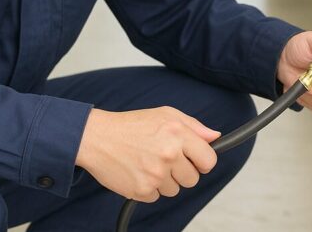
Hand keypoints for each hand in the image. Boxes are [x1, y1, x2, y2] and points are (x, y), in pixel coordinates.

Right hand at [75, 107, 219, 202]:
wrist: (97, 137)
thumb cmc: (131, 125)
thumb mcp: (165, 114)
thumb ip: (193, 126)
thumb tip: (215, 137)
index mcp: (178, 133)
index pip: (209, 160)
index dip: (203, 161)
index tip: (195, 160)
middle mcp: (169, 154)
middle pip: (193, 179)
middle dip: (182, 172)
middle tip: (164, 159)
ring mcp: (155, 174)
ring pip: (175, 190)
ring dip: (164, 180)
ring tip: (148, 162)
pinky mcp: (141, 190)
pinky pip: (156, 197)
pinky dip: (148, 188)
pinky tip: (138, 171)